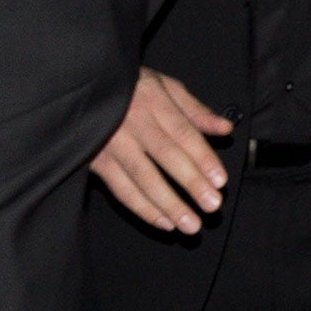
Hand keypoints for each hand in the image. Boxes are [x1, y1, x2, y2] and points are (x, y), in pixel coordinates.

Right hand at [89, 67, 232, 233]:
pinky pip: (121, 190)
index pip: (183, 134)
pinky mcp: (97, 162)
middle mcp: (133, 123)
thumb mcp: (165, 85)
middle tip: (212, 206)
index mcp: (154, 102)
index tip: (220, 180)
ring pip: (144, 179)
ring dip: (169, 205)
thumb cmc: (131, 86)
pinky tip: (164, 222)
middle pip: (167, 157)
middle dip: (191, 184)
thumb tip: (225, 128)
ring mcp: (113, 144)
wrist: (85, 86)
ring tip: (190, 224)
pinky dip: (143, 209)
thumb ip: (195, 110)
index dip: (203, 158)